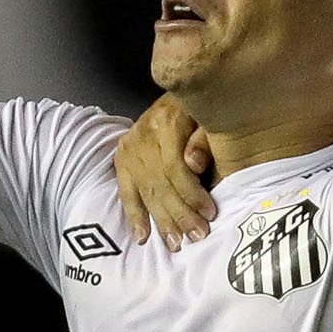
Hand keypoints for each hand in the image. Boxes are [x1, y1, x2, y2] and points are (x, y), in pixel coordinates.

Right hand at [115, 97, 218, 247]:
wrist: (183, 88)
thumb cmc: (203, 108)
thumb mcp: (210, 116)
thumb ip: (204, 140)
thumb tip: (194, 166)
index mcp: (166, 123)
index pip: (175, 168)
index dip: (192, 194)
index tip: (210, 214)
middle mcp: (143, 136)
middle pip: (160, 183)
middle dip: (179, 214)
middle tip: (196, 236)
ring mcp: (129, 149)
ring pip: (145, 191)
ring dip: (161, 220)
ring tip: (175, 243)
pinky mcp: (122, 160)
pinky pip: (126, 192)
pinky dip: (134, 216)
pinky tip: (142, 236)